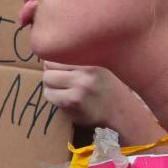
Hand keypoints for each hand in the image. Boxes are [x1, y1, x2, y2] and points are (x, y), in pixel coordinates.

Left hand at [42, 63, 161, 143]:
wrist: (120, 113)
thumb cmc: (108, 89)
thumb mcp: (99, 68)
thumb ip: (79, 61)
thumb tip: (48, 58)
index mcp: (92, 62)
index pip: (59, 54)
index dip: (55, 62)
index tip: (59, 68)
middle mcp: (86, 74)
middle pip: (49, 66)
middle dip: (50, 73)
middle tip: (58, 80)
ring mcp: (78, 89)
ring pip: (47, 80)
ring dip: (49, 85)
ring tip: (60, 90)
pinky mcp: (71, 103)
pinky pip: (49, 95)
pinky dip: (52, 97)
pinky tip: (63, 99)